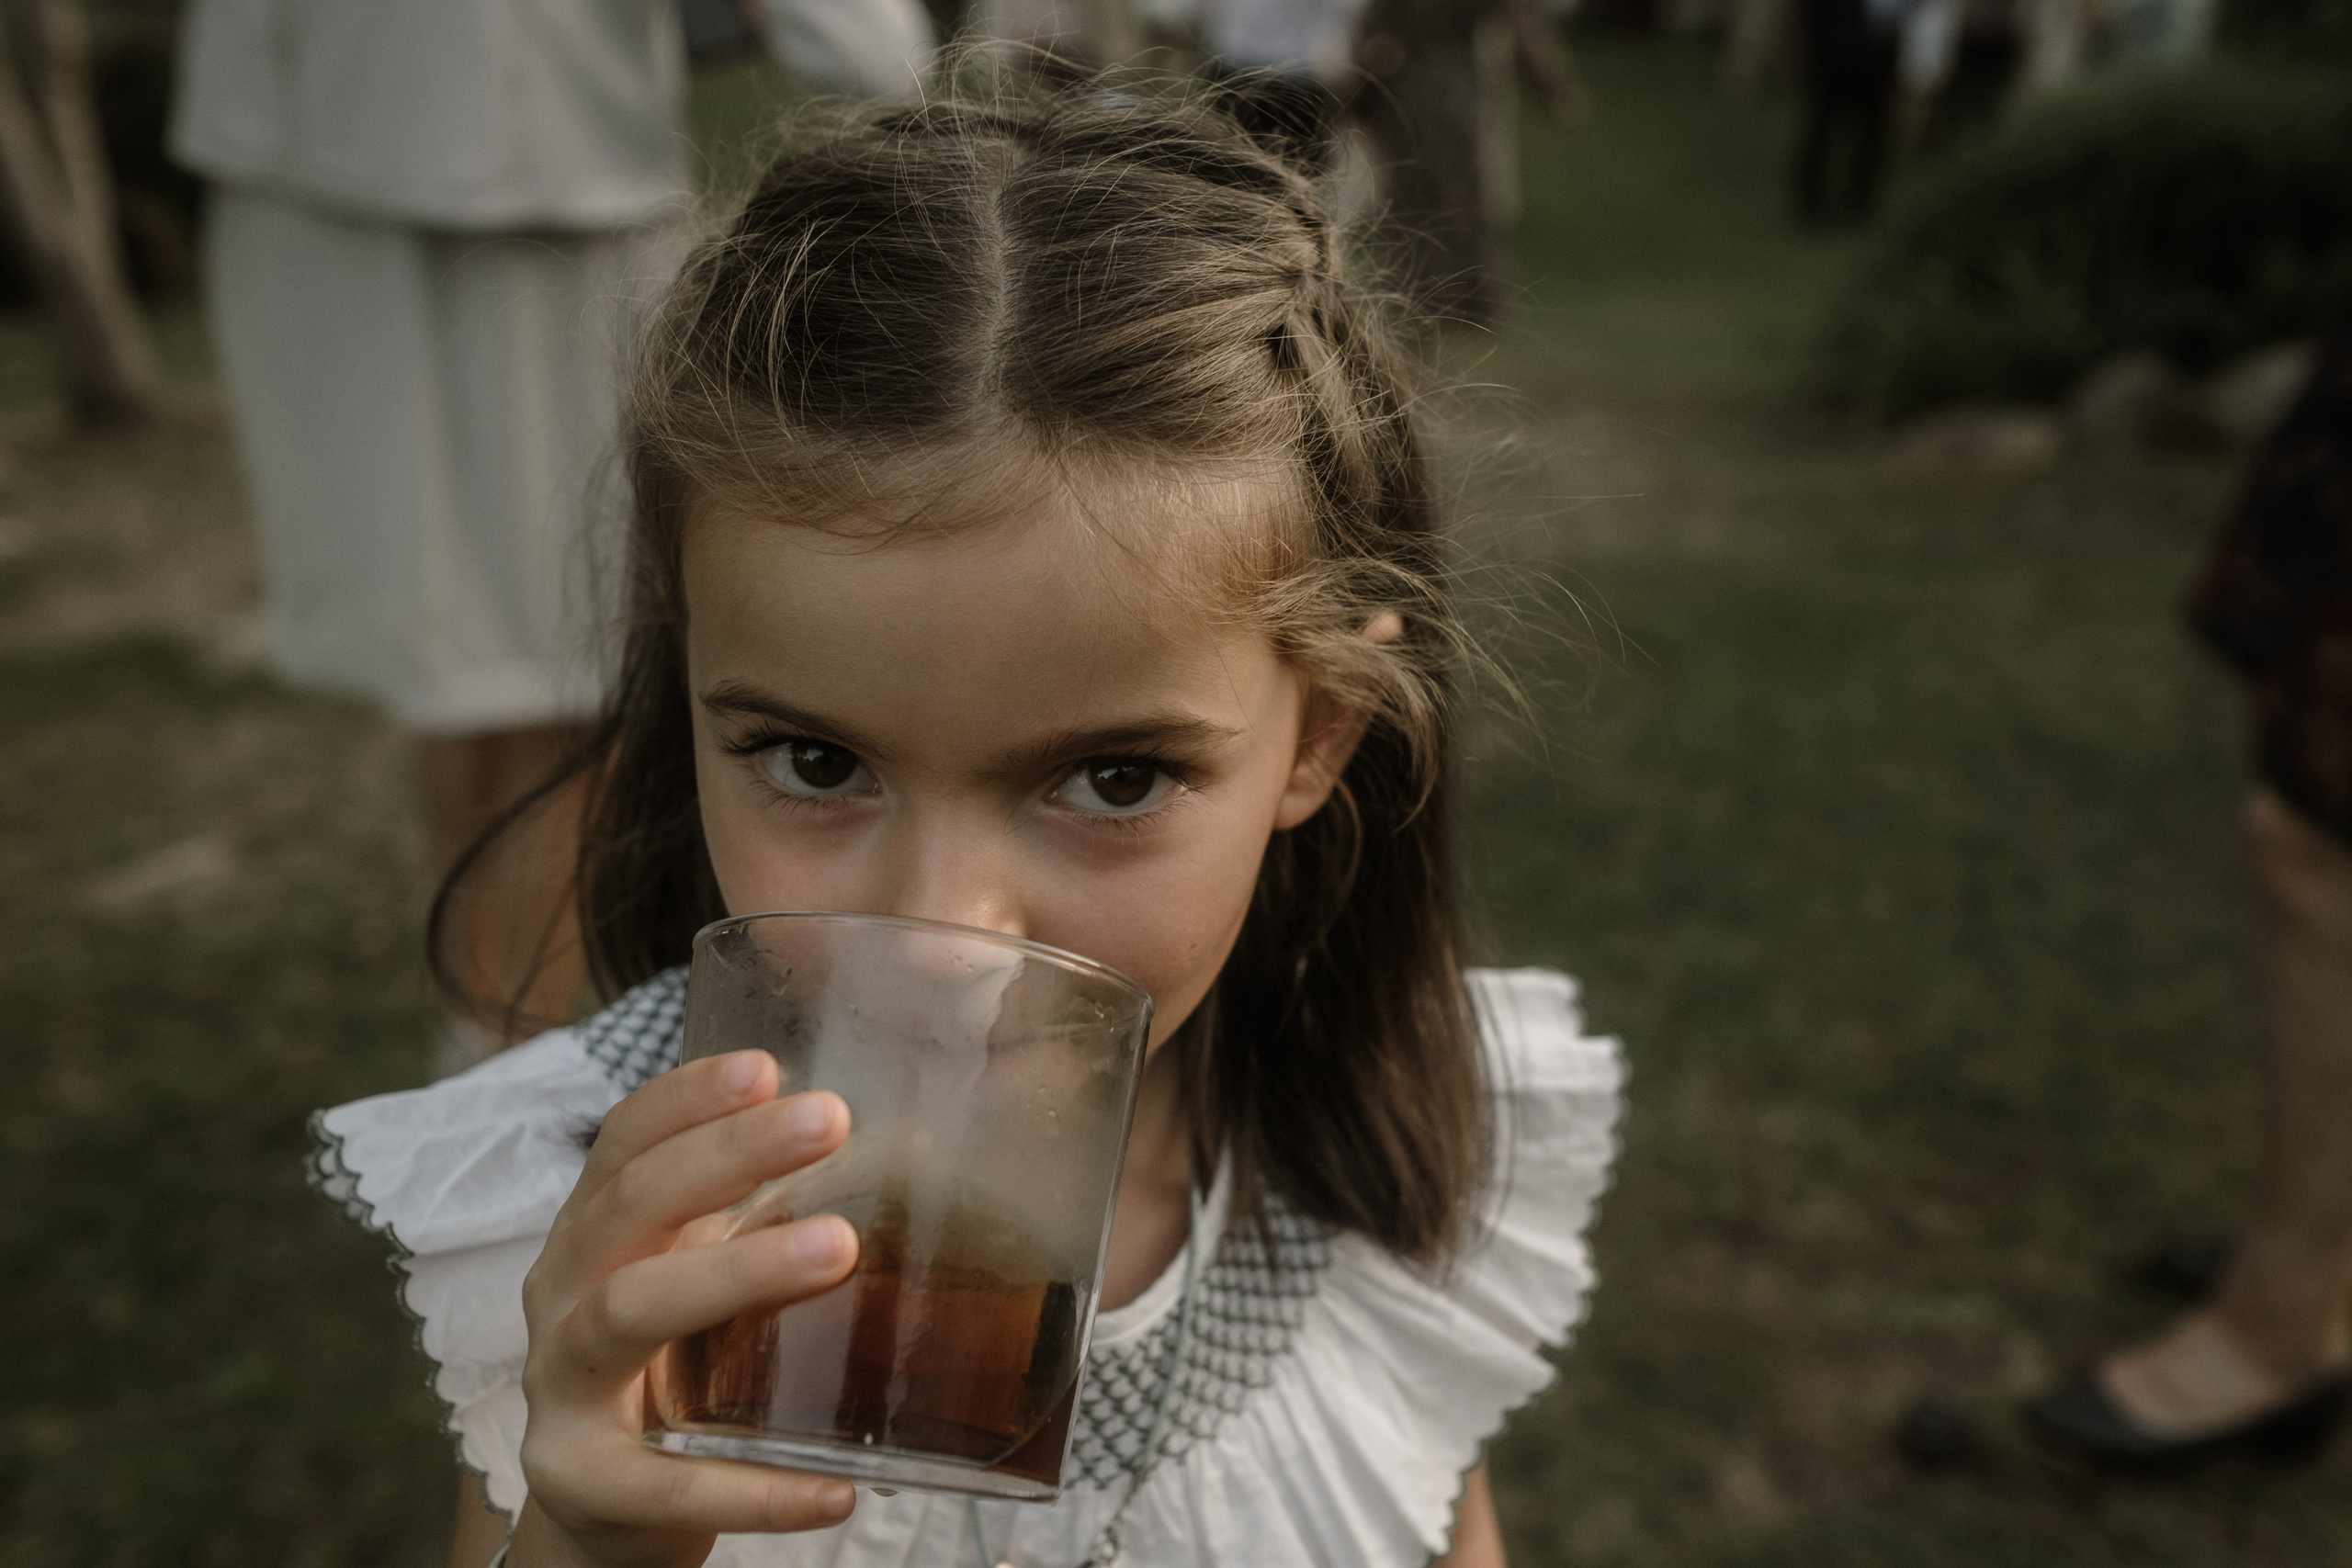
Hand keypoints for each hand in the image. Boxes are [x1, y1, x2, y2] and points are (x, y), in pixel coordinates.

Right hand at [508, 1050, 860, 1567]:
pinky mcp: (581, 1484)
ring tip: (840, 1250)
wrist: (600, 1513)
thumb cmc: (673, 1366)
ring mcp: (562, 1388)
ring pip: (628, 1313)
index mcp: (595, 1233)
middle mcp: (562, 1293)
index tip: (769, 1067)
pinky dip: (755, 1491)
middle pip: (630, 1204)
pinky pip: (665, 1488)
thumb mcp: (702, 1275)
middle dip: (726, 1153)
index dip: (687, 1097)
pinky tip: (840, 1488)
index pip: (624, 1142)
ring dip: (735, 1273)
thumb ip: (771, 1219)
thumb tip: (923, 1149)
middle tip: (830, 1120)